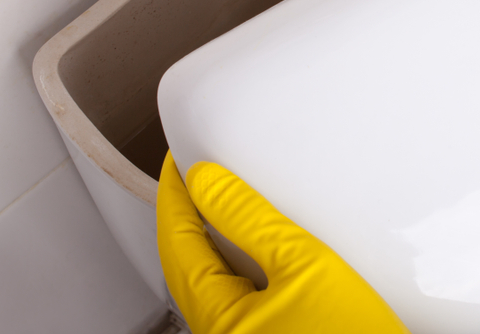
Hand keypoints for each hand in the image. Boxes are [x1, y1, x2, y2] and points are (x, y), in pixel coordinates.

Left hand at [157, 152, 409, 333]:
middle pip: (190, 266)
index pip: (177, 242)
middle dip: (190, 218)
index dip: (174, 194)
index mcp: (217, 318)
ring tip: (230, 206)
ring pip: (216, 285)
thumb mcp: (306, 267)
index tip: (178, 161)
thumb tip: (208, 183)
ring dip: (218, 242)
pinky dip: (247, 266)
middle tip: (199, 178)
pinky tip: (272, 254)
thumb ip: (252, 222)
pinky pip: (244, 298)